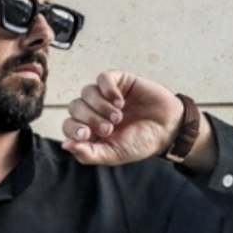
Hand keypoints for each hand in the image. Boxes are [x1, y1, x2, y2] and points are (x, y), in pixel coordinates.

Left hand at [61, 70, 210, 167]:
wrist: (166, 128)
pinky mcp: (118, 81)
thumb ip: (89, 153)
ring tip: (118, 117)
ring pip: (86, 91)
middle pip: (75, 107)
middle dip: (90, 119)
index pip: (68, 125)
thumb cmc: (140, 142)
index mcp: (90, 131)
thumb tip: (66, 146)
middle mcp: (94, 111)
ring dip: (100, 106)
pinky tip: (120, 101)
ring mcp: (105, 95)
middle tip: (109, 129)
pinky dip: (108, 90)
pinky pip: (102, 78)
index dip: (73, 128)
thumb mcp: (113, 154)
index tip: (87, 135)